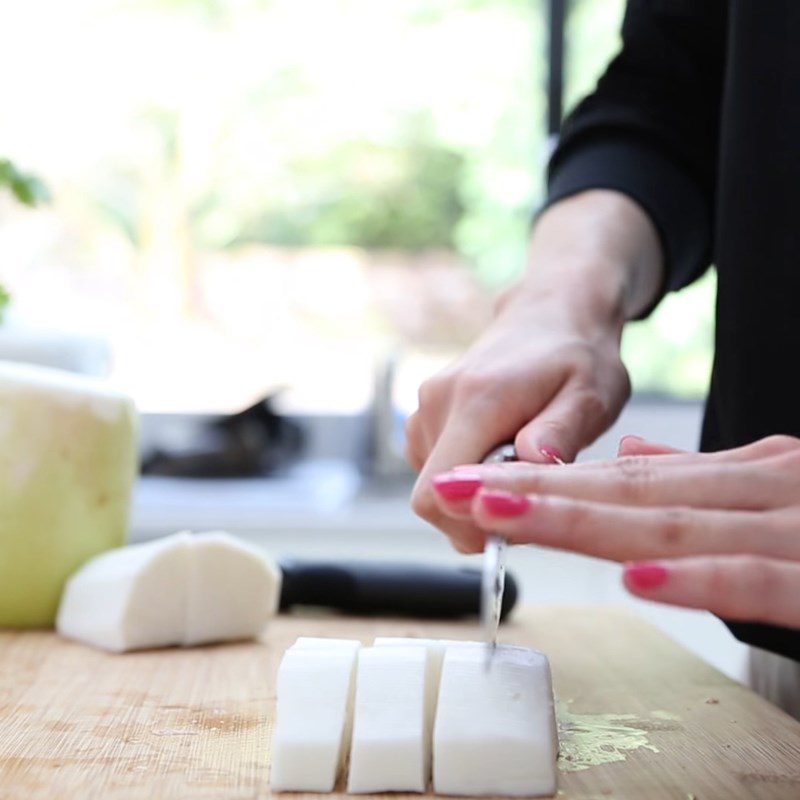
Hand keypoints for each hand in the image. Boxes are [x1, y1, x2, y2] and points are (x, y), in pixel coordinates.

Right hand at [406, 298, 629, 550]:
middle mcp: (438, 403)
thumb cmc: (578, 356)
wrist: (551, 314)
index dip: (470, 522)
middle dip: (477, 512)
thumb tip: (533, 462)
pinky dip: (466, 477)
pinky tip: (501, 454)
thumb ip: (561, 431)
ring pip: (434, 487)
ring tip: (520, 462)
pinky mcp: (426, 415)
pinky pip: (435, 469)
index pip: (437, 490)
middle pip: (431, 497)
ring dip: (474, 493)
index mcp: (476, 401)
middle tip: (529, 488)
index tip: (518, 517)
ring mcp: (426, 408)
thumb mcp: (591, 394)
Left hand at [432, 434, 799, 627]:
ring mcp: (799, 529)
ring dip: (581, 520)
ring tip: (501, 512)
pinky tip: (636, 577)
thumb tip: (633, 462)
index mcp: (743, 475)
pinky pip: (761, 579)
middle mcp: (763, 490)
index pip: (621, 479)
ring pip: (673, 525)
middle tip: (452, 486)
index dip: (540, 479)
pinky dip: (699, 577)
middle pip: (627, 494)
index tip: (471, 482)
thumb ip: (703, 479)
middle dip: (532, 489)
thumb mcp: (778, 494)